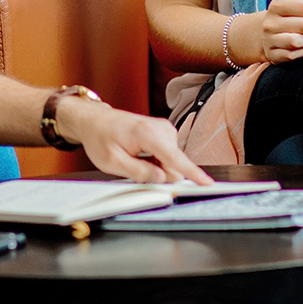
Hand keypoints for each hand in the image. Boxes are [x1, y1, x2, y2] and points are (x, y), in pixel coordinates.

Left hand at [56, 97, 212, 184]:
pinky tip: (140, 154)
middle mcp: (160, 128)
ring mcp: (164, 129)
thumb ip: (139, 172)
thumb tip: (161, 179)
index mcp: (147, 134)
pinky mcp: (164, 132)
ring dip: (156, 167)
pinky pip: (168, 156)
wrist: (96, 120)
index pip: (175, 158)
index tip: (207, 183)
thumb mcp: (112, 162)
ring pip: (171, 161)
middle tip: (134, 166)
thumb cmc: (101, 138)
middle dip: (159, 173)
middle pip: (173, 164)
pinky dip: (156, 160)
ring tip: (134, 157)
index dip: (192, 173)